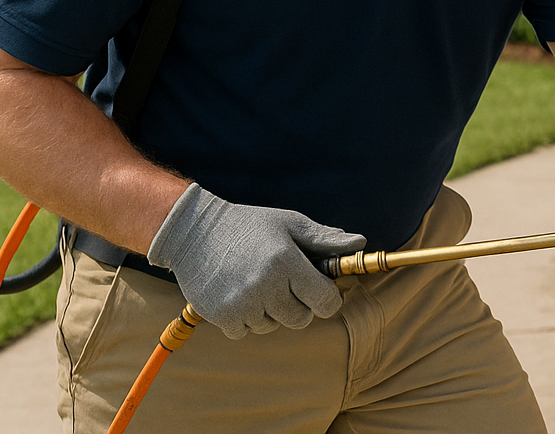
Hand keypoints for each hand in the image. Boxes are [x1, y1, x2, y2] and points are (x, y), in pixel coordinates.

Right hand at [147, 184, 365, 338]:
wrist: (194, 232)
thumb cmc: (248, 225)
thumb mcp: (289, 223)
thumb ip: (324, 238)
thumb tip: (360, 243)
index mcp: (287, 262)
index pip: (325, 301)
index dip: (327, 297)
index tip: (319, 290)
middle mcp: (266, 286)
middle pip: (301, 319)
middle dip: (299, 305)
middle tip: (285, 284)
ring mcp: (243, 304)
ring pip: (273, 326)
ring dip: (271, 311)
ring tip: (258, 284)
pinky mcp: (222, 316)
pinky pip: (247, 331)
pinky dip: (247, 318)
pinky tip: (239, 293)